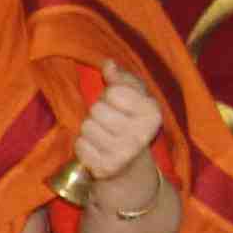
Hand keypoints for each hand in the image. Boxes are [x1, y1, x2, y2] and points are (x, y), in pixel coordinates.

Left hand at [70, 67, 168, 197]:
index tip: (119, 106)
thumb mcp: (135, 97)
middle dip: (97, 113)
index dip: (110, 96)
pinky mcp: (105, 168)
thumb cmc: (129, 121)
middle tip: (108, 123)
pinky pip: (80, 146)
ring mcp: (123, 154)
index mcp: (152, 113)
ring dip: (89, 130)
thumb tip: (108, 64)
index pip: (114, 92)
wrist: (130, 165)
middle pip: (97, 110)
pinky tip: (97, 150)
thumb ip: (122, 78)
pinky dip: (84, 146)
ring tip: (102, 136)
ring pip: (87, 127)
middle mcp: (141, 135)